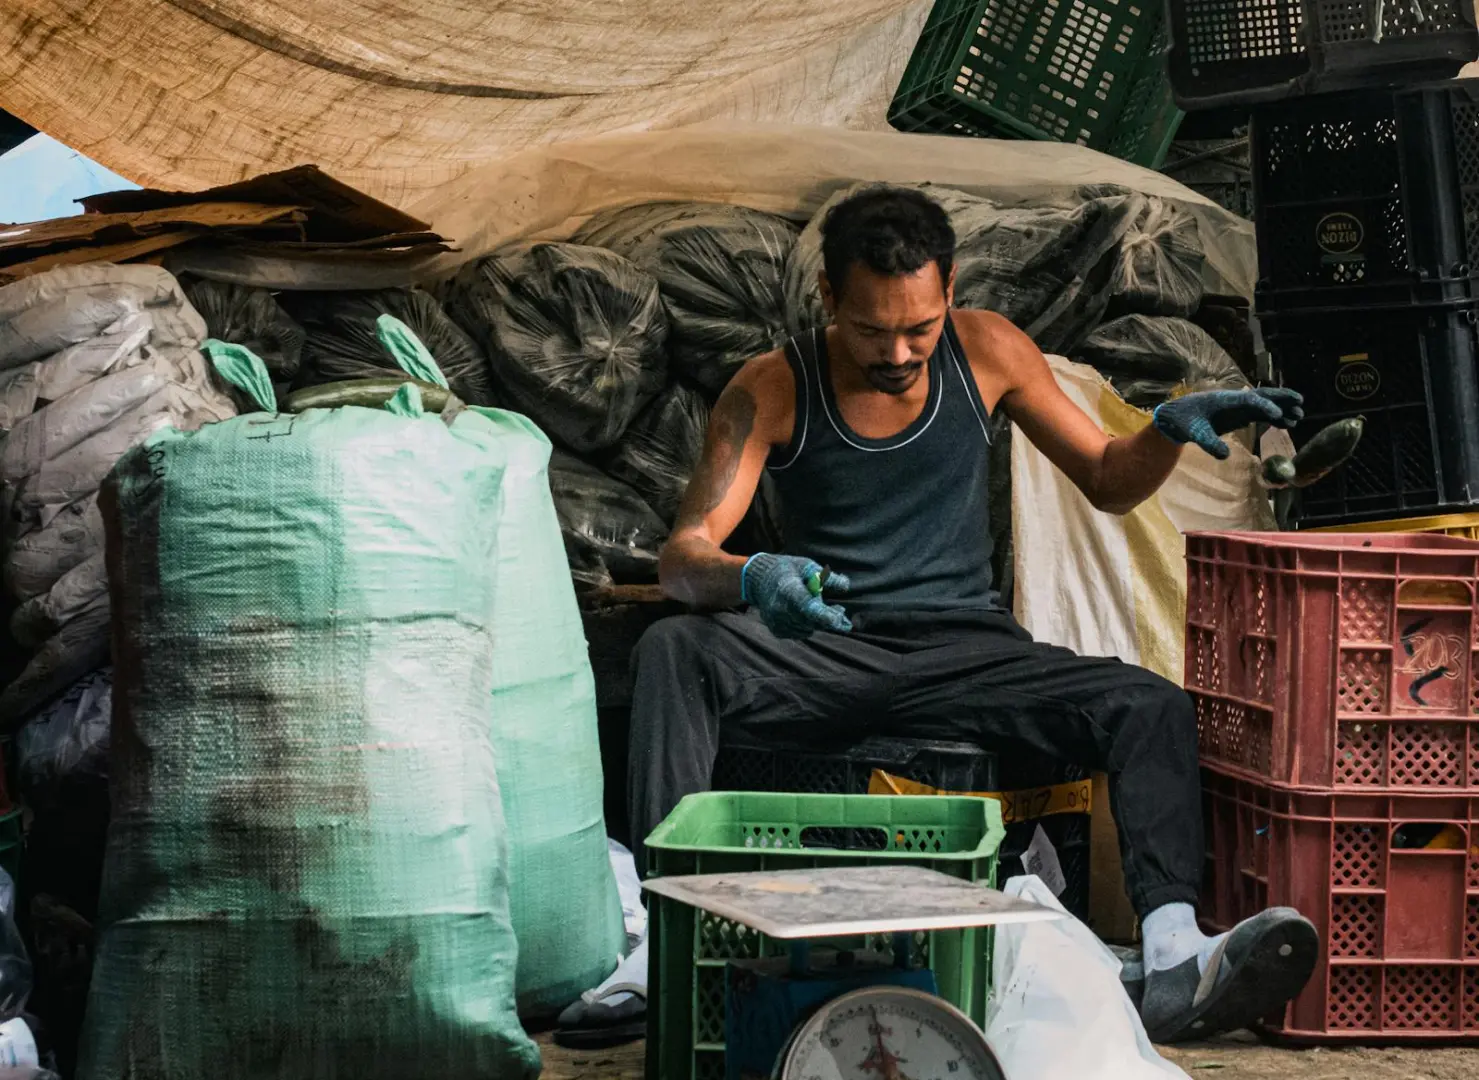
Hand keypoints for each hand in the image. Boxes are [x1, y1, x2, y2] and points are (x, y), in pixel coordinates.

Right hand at [741, 553, 851, 638]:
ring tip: (817, 606)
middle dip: (829, 618)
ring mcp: (777, 621)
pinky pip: (800, 633)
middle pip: (812, 621)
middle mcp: (780, 608)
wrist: (759, 580)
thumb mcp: (807, 566)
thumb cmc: (788, 570)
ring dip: (817, 621)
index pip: (806, 605)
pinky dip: (806, 625)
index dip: (822, 614)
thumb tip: (846, 586)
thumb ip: (827, 577)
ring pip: (808, 629)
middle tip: (839, 609)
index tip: (838, 620)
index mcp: (788, 589)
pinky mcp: (777, 630)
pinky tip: (804, 613)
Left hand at [1153, 388, 1303, 460]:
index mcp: (1225, 400)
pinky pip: (1261, 414)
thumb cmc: (1184, 422)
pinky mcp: (1239, 415)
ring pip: (1265, 405)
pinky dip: (1274, 417)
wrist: (1177, 418)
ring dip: (1282, 408)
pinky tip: (1287, 423)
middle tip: (1300, 402)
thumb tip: (1225, 456)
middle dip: (1281, 398)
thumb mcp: (1194, 434)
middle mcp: (1235, 400)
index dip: (1263, 405)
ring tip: (1298, 416)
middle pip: (1263, 396)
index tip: (1277, 413)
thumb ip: (1209, 443)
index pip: (1249, 400)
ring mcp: (1238, 407)